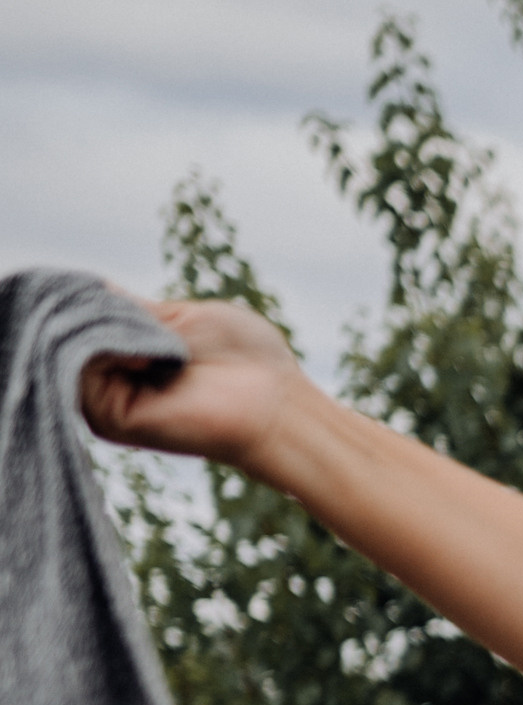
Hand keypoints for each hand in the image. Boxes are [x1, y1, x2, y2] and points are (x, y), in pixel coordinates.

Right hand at [79, 296, 307, 478]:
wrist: (275, 401)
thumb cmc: (243, 359)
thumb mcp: (177, 319)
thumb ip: (126, 312)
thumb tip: (79, 290)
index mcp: (123, 359)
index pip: (76, 320)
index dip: (77, 297)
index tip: (97, 285)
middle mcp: (106, 385)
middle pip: (64, 333)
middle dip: (88, 309)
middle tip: (141, 312)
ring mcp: (104, 404)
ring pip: (66, 349)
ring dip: (101, 327)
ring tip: (152, 333)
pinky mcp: (111, 420)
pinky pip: (81, 372)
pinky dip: (105, 348)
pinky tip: (145, 351)